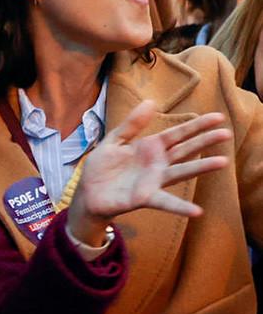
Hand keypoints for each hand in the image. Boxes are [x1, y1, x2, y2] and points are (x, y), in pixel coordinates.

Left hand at [65, 104, 228, 244]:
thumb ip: (131, 125)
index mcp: (150, 148)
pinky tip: (196, 211)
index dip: (196, 125)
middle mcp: (157, 164)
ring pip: (181, 172)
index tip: (218, 117)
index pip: (178, 134)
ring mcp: (153, 181)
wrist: (87, 194)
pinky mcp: (145, 198)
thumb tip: (151, 102)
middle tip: (227, 133)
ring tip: (222, 162)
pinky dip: (180, 206)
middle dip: (205, 141)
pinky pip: (165, 202)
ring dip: (201, 167)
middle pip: (185, 150)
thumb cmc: (101, 169)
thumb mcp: (113, 142)